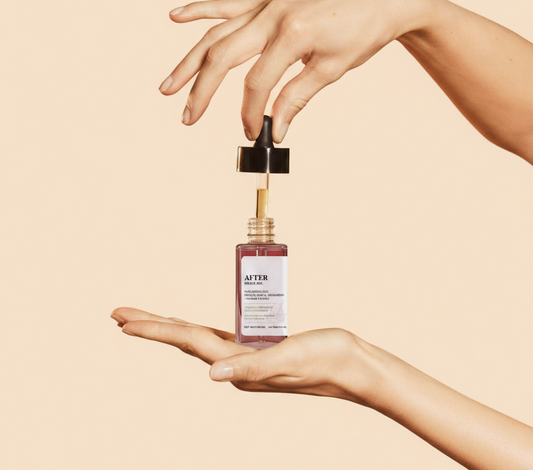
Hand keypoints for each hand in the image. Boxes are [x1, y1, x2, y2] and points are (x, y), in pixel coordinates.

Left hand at [110, 307, 378, 403]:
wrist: (352, 366)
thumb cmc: (327, 360)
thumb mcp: (290, 358)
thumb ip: (252, 367)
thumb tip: (210, 375)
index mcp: (239, 364)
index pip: (188, 341)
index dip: (155, 329)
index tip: (123, 321)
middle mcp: (236, 363)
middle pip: (183, 340)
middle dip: (151, 327)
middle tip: (118, 316)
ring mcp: (245, 357)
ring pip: (196, 338)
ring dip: (168, 327)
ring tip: (143, 320)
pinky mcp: (257, 348)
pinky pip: (215, 337)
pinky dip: (194, 329)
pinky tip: (190, 326)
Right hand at [159, 0, 431, 141]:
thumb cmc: (362, 30)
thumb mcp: (332, 69)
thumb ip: (297, 98)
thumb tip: (275, 129)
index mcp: (292, 33)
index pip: (258, 82)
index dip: (250, 112)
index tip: (252, 132)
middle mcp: (272, 15)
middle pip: (223, 56)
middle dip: (201, 91)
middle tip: (187, 118)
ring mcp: (267, 5)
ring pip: (216, 33)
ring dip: (189, 60)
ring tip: (168, 85)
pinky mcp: (268, 1)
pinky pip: (227, 5)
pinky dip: (201, 10)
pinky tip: (177, 16)